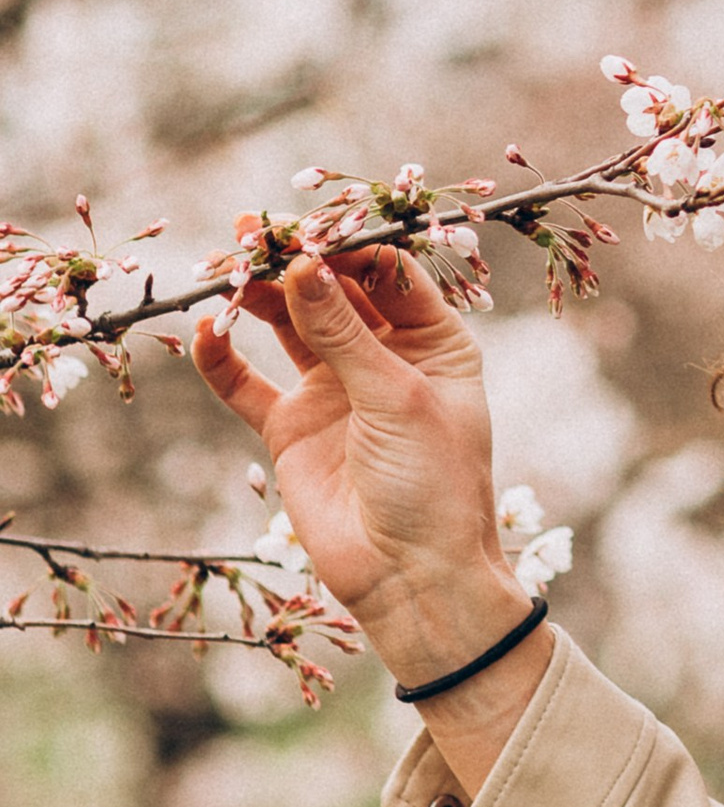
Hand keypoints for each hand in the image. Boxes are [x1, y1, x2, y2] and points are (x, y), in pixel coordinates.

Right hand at [194, 254, 538, 754]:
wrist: (411, 577)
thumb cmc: (434, 485)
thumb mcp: (398, 399)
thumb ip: (345, 334)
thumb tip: (303, 265)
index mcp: (434, 342)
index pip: (386, 274)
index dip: (347, 247)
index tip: (307, 228)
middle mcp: (384, 358)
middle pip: (332, 293)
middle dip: (294, 261)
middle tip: (252, 232)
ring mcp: (335, 391)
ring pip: (288, 328)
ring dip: (258, 298)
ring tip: (224, 270)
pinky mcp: (292, 429)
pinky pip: (247, 384)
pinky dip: (224, 358)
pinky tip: (205, 331)